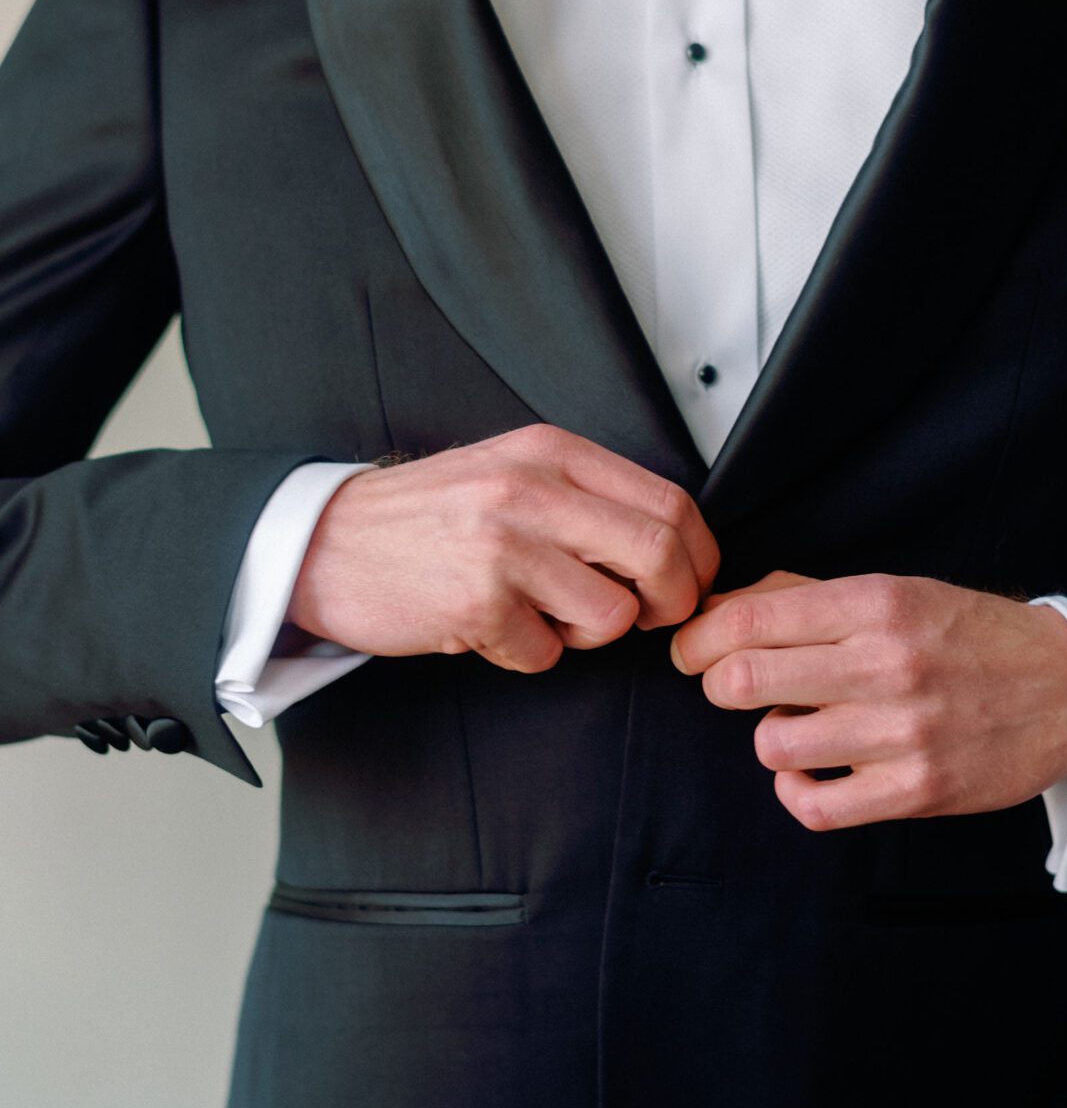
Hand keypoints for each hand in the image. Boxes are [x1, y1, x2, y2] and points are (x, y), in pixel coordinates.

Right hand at [287, 424, 719, 671]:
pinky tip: (493, 627)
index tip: (691, 583)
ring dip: (590, 635)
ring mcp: (504, 546)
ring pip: (612, 615)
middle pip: (660, 553)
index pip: (670, 502)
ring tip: (545, 616)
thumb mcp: (511, 473)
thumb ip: (585, 497)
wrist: (326, 542)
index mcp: (551, 452)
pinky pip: (545, 654)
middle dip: (673, 601)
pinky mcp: (477, 603)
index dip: (699, 556)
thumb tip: (672, 545)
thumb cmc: (428, 517)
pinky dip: (529, 654)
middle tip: (653, 619)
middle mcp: (532, 490)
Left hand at [668, 570, 1066, 830]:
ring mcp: (901, 734)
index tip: (690, 650)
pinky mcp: (915, 792)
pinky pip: (814, 807)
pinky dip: (797, 792)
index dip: (698, 638)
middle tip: (728, 686)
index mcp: (875, 604)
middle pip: (744, 681)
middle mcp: (886, 665)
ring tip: (798, 725)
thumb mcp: (893, 592)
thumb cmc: (967, 635)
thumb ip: (804, 598)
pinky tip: (812, 772)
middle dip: (718, 684)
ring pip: (773, 746)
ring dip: (770, 736)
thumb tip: (717, 611)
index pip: (750, 620)